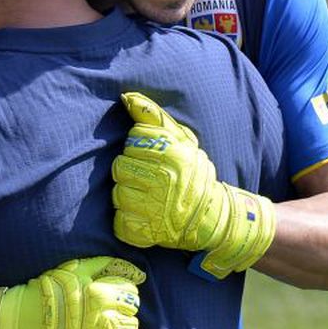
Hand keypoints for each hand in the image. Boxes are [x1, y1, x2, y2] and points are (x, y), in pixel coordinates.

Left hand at [112, 92, 275, 278]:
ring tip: (147, 198)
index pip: (132, 142)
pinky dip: (128, 220)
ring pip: (117, 194)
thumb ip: (154, 117)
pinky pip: (120, 220)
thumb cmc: (192, 173)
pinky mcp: (145, 231)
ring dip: (128, 197)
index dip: (138, 150)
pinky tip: (144, 216)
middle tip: (148, 180)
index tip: (152, 159)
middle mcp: (163, 180)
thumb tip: (127, 97)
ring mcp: (153, 207)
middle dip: (130, 173)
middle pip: (119, 167)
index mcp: (171, 154)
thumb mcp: (181, 140)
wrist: (210, 217)